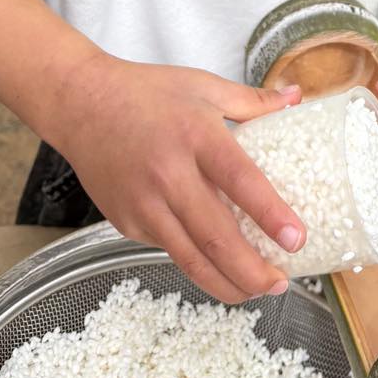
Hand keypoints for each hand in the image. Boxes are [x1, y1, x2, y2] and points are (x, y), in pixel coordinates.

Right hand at [54, 52, 306, 304]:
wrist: (80, 103)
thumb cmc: (145, 93)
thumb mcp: (203, 86)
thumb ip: (252, 100)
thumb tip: (296, 98)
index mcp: (197, 137)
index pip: (240, 181)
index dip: (271, 214)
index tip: (297, 239)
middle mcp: (169, 175)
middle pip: (215, 237)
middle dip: (253, 270)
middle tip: (282, 283)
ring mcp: (144, 204)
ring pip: (189, 259)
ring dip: (226, 284)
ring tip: (257, 291)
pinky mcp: (126, 223)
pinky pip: (167, 250)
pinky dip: (195, 265)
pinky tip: (218, 268)